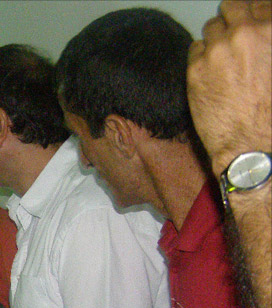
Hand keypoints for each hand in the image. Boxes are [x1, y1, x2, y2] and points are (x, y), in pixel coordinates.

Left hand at [187, 1, 271, 173]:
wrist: (253, 143)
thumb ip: (271, 42)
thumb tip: (264, 36)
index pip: (260, 3)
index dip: (255, 13)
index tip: (252, 21)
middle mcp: (246, 33)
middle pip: (233, 6)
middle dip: (233, 17)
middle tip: (234, 31)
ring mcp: (218, 49)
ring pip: (211, 26)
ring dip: (217, 37)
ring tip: (222, 55)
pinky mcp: (196, 68)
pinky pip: (195, 48)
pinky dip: (202, 56)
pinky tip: (210, 70)